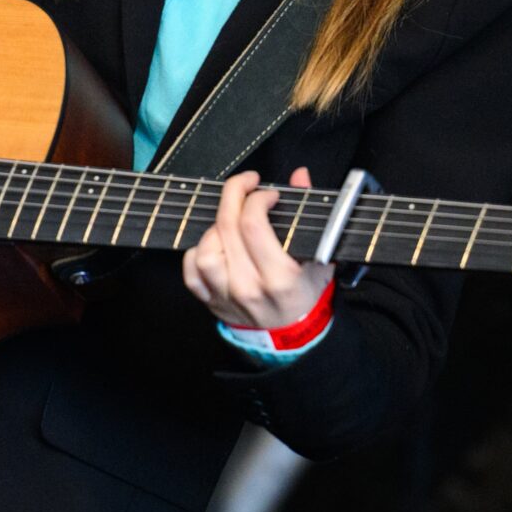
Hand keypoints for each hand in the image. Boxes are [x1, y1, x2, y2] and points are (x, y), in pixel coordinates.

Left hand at [182, 166, 333, 329]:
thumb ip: (309, 213)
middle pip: (227, 229)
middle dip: (234, 195)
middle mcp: (250, 288)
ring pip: (205, 252)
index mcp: (280, 279)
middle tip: (245, 185)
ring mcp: (228, 298)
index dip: (256, 197)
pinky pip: (191, 274)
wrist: (293, 336)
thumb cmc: (306, 293)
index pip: (253, 225)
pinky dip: (196, 253)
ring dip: (215, 228)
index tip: (267, 193)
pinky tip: (214, 244)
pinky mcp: (212, 303)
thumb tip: (299, 176)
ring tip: (231, 222)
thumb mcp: (320, 256)